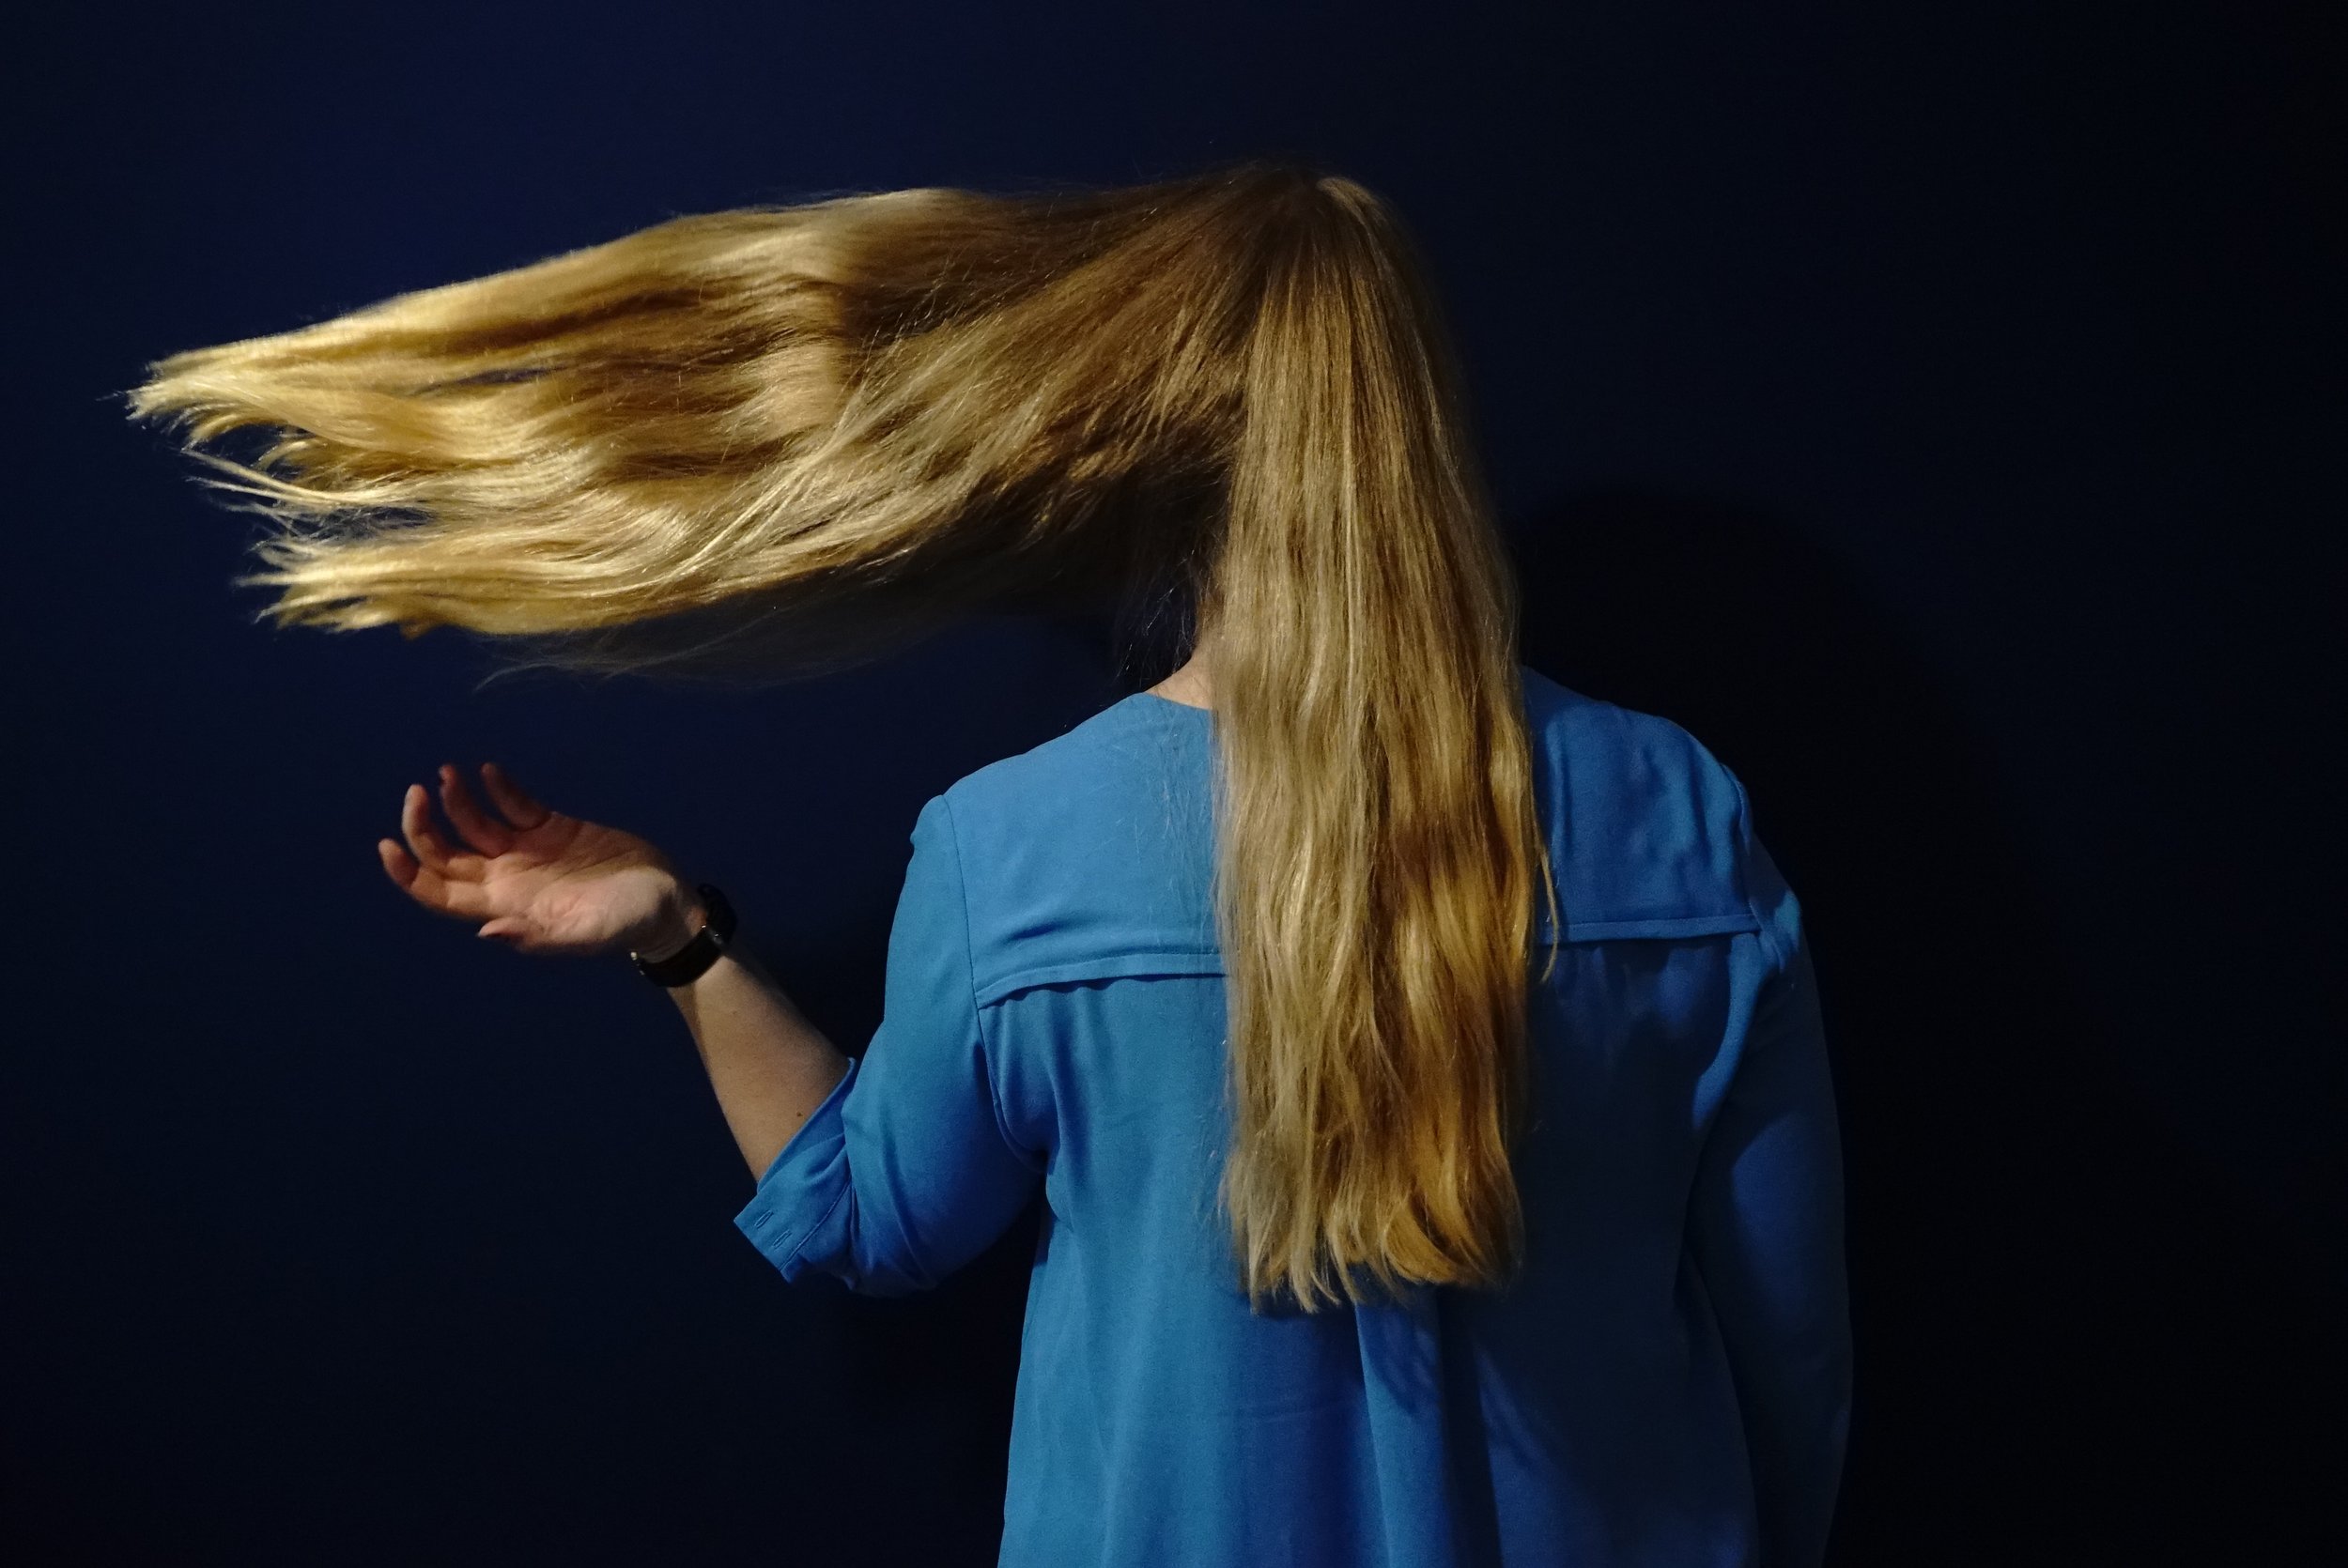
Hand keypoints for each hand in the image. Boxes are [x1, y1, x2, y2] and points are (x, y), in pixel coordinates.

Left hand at [377, 761, 698, 958]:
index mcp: (506, 906)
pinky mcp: (553, 827)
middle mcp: (508, 878)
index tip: (388, 846)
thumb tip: (487, 932)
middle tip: (416, 792)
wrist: (665, 903)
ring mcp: (528, 851)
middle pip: (446, 855)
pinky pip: (515, 804)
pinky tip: (490, 771)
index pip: (440, 893)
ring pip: (474, 823)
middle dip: (422, 827)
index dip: (409, 874)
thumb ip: (538, 936)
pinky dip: (500, 787)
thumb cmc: (626, 925)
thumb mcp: (586, 935)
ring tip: (448, 772)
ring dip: (456, 799)